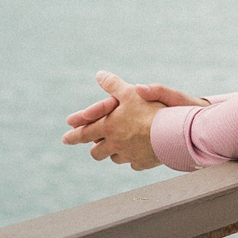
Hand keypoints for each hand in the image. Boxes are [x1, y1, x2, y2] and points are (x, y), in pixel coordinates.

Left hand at [61, 71, 189, 170]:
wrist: (172, 134)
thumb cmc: (150, 111)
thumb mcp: (129, 93)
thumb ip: (113, 85)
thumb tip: (99, 74)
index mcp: (108, 127)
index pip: (85, 133)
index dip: (74, 136)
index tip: (65, 139)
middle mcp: (114, 144)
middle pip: (97, 152)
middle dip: (95, 149)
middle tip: (93, 147)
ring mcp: (128, 156)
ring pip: (114, 158)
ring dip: (113, 153)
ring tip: (115, 149)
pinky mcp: (142, 163)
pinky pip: (133, 163)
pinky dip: (132, 159)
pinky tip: (136, 154)